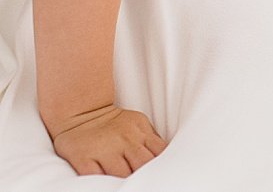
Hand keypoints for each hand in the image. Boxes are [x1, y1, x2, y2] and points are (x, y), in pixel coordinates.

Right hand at [47, 104, 167, 176]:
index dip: (162, 164)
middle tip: (145, 181)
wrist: (83, 112)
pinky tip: (106, 184)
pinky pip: (94, 175)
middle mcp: (124, 141)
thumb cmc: (115, 123)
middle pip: (143, 164)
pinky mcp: (83, 157)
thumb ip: (152, 140)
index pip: (159, 152)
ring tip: (128, 184)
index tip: (162, 172)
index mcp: (140, 133)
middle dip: (145, 174)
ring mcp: (103, 150)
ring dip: (125, 180)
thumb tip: (166, 156)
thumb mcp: (139, 123)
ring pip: (121, 173)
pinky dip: (101, 182)